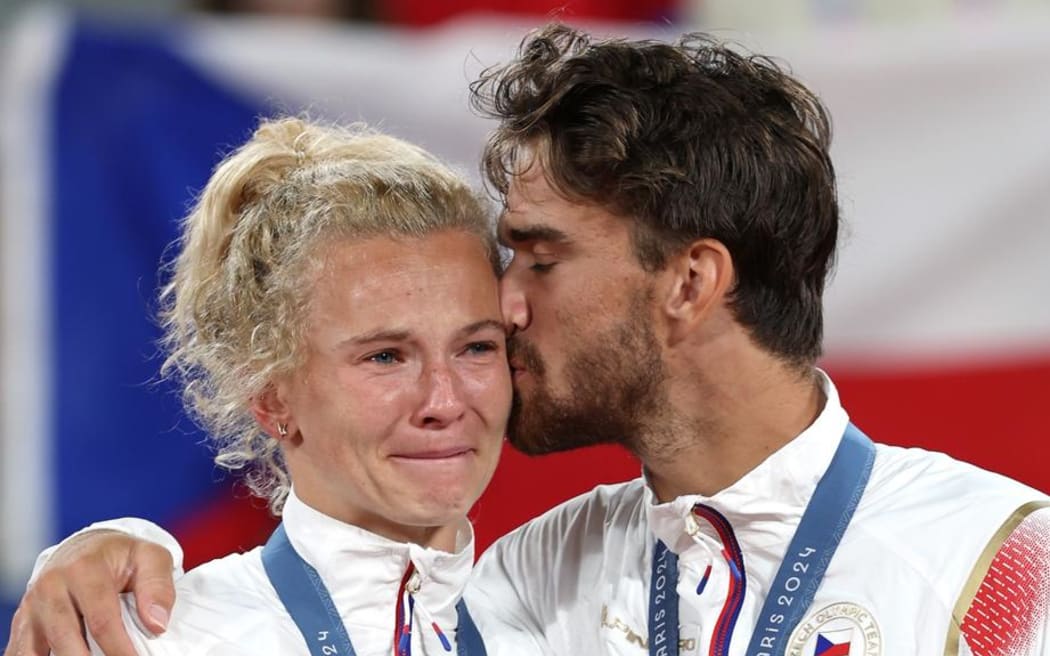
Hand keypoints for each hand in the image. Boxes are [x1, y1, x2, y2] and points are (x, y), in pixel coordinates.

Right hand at [3, 530, 174, 655]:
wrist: (86, 547)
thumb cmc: (122, 556)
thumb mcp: (150, 557)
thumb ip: (157, 587)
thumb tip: (156, 624)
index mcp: (84, 568)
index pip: (101, 619)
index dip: (118, 648)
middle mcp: (51, 586)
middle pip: (65, 638)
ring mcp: (33, 605)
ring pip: (38, 648)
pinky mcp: (24, 621)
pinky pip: (22, 650)